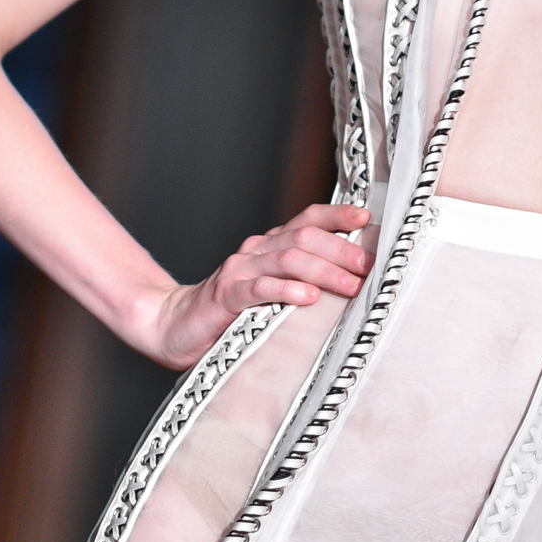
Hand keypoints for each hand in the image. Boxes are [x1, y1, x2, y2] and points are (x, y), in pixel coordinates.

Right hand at [145, 203, 374, 369]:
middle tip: (367, 268)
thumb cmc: (231, 313)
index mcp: (269, 246)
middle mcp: (256, 250)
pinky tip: (309, 299)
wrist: (173, 326)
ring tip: (350, 287)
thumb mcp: (270, 291)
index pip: (307, 219)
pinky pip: (260, 288)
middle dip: (341, 250)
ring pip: (288, 259)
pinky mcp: (225, 296)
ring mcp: (239, 271)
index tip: (367, 219)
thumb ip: (301, 280)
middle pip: (304, 237)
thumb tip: (353, 281)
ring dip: (324, 272)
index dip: (337, 215)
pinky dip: (288, 291)